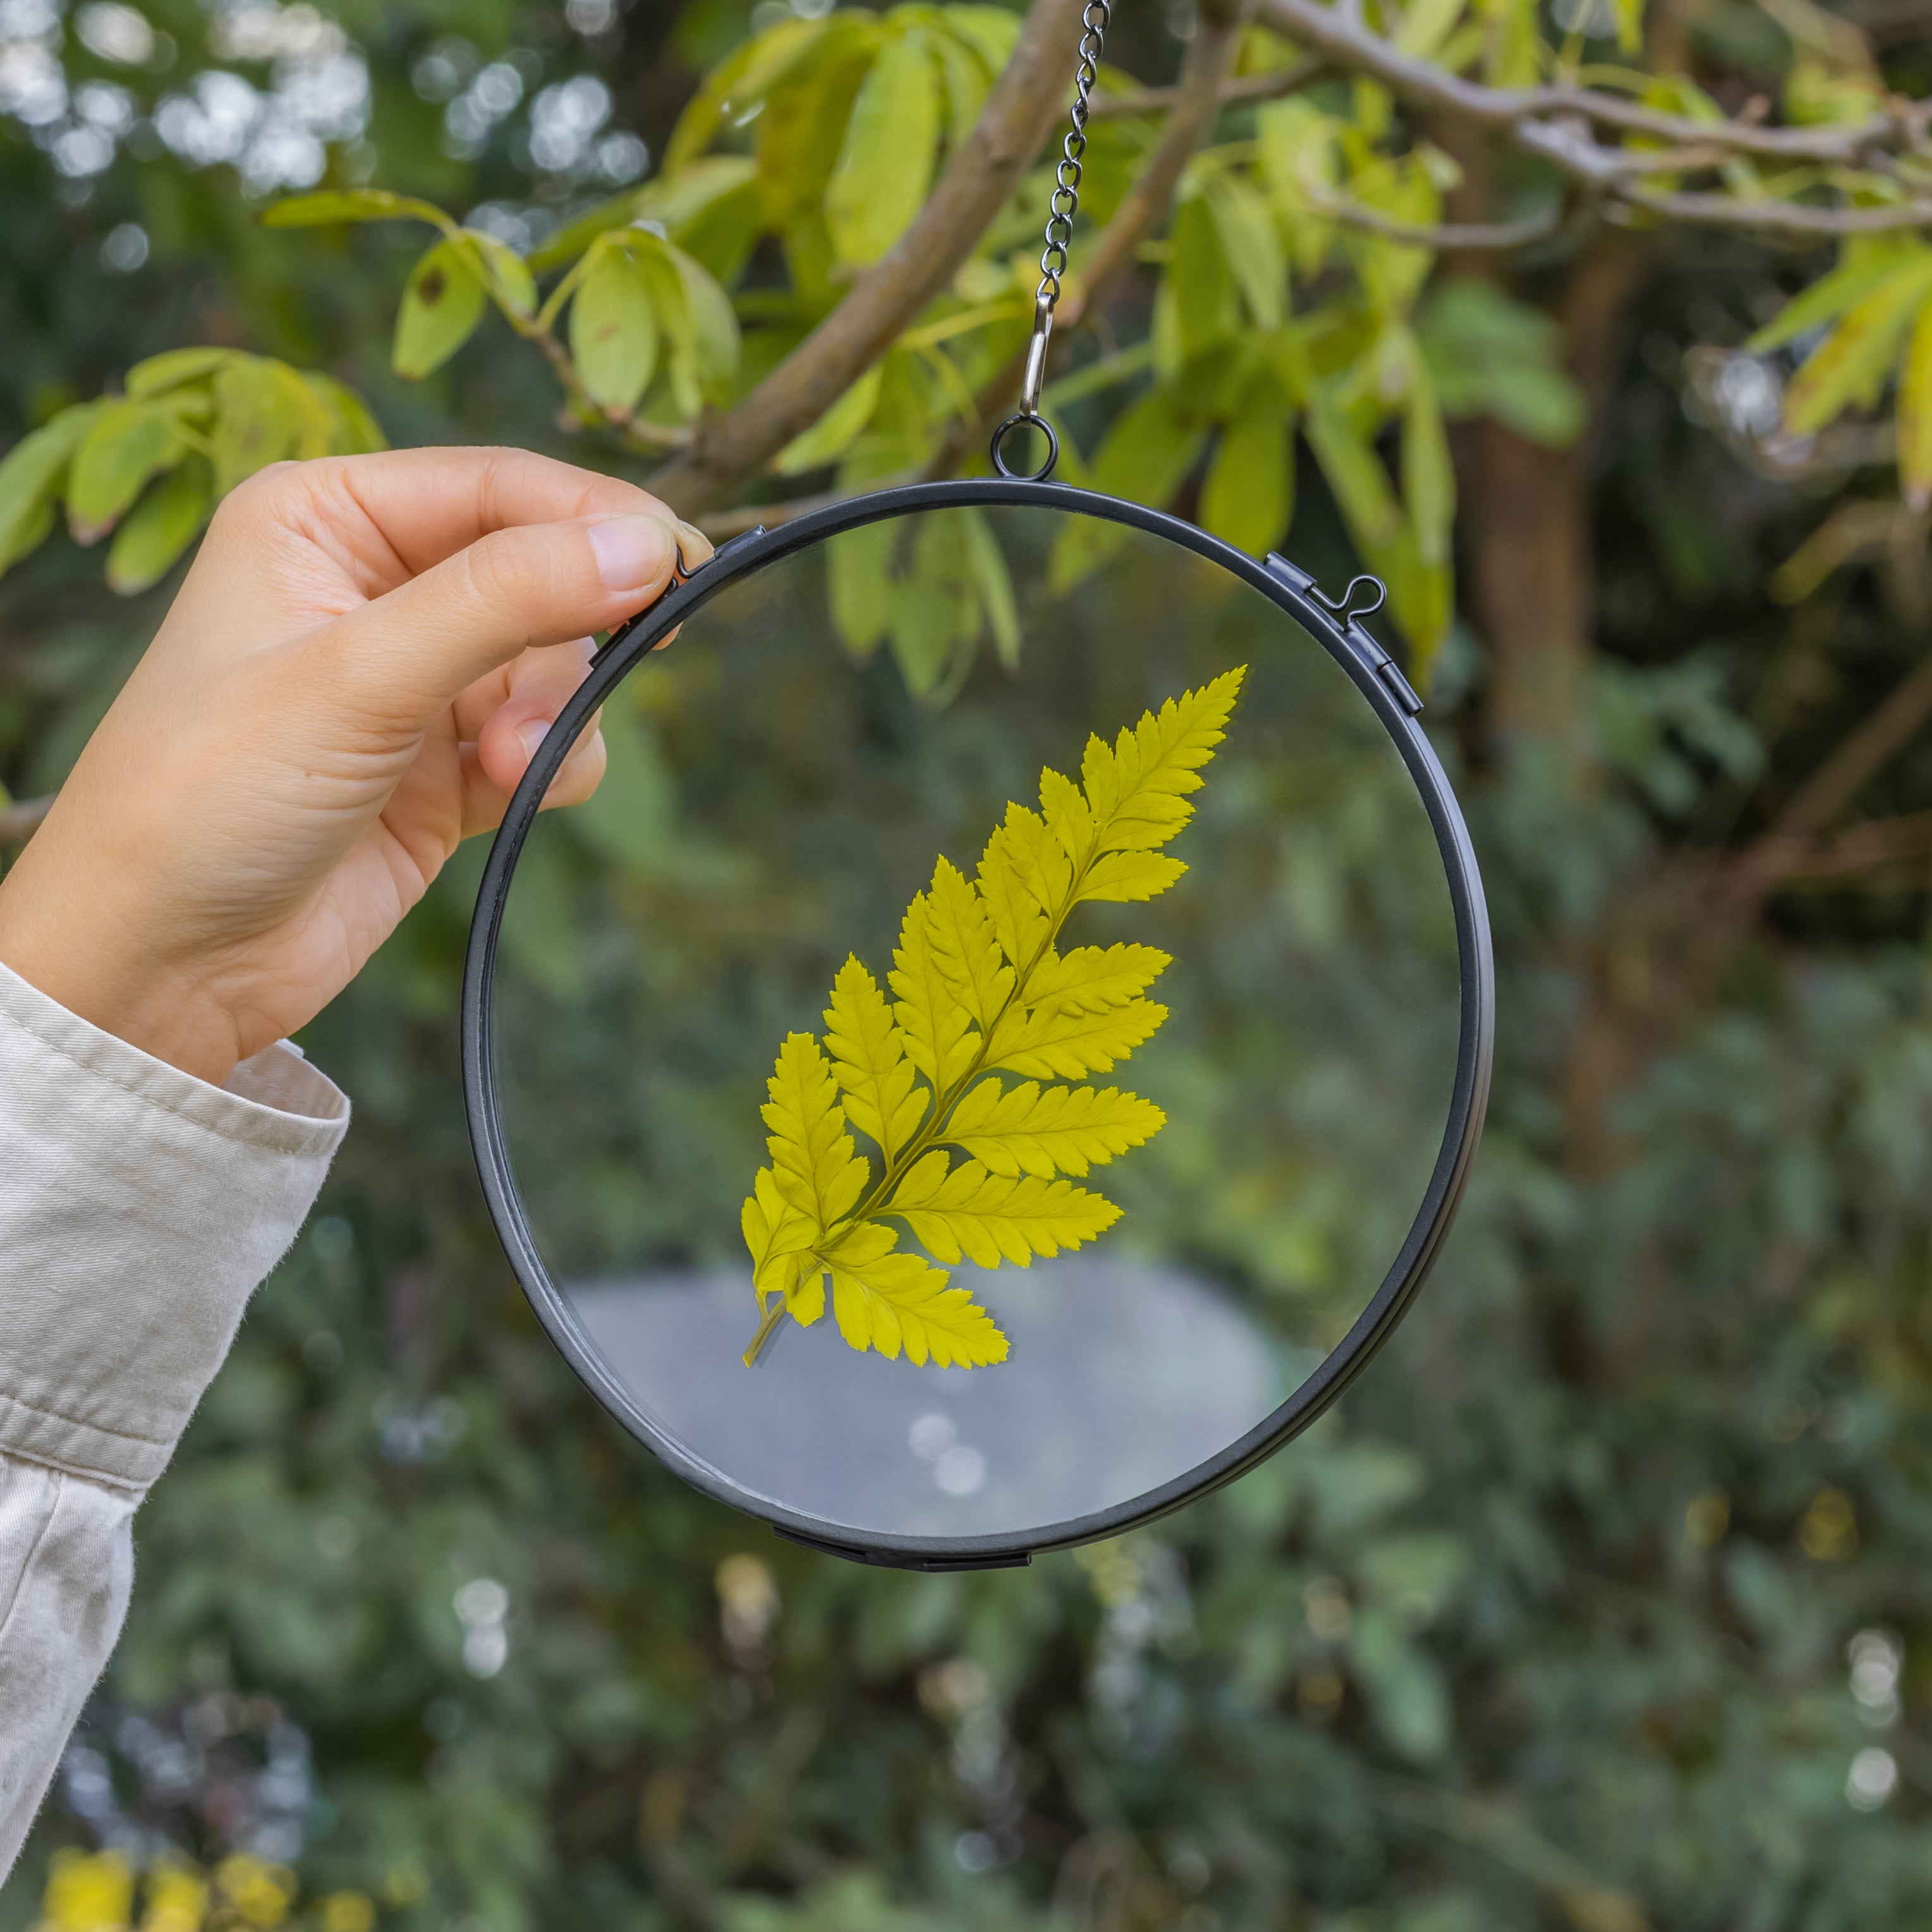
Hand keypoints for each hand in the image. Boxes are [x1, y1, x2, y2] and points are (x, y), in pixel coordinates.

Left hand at [0, 447, 709, 1086]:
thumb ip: (506, 600)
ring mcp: (415, 681)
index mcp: (325, 519)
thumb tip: (647, 546)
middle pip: (541, 569)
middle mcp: (373, 585)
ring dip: (556, 712)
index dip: (595, 518)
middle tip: (644, 647)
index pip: (497, 486)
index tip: (681, 561)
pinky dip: (550, 763)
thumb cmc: (209, 794)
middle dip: (574, 628)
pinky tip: (505, 788)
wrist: (164, 963)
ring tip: (508, 763)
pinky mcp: (448, 767)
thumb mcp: (358, 677)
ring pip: (557, 662)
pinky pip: (549, 739)